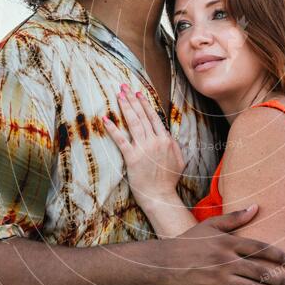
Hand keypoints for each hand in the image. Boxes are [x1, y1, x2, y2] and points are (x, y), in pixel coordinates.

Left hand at [104, 84, 184, 206]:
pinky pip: (121, 140)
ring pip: (134, 123)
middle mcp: (155, 141)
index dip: (145, 104)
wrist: (161, 196)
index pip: (154, 117)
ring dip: (125, 108)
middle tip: (124, 87)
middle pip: (142, 116)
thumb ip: (174, 145)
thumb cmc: (169, 180)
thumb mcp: (179, 160)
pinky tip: (105, 119)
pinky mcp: (132, 158)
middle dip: (133, 100)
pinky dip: (113, 129)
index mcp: (166, 140)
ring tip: (118, 96)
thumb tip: (169, 136)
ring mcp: (144, 148)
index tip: (139, 93)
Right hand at [161, 205, 284, 284]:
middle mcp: (226, 262)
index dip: (278, 255)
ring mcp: (219, 280)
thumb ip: (235, 218)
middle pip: (259, 271)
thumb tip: (256, 207)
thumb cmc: (190, 240)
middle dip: (278, 278)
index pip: (260, 248)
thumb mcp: (211, 224)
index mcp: (228, 243)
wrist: (166, 261)